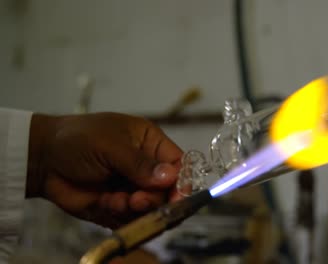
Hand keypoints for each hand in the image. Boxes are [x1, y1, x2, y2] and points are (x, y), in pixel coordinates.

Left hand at [27, 112, 183, 227]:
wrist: (41, 159)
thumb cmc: (76, 140)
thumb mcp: (109, 145)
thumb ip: (139, 163)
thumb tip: (171, 177)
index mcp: (149, 143)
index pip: (178, 163)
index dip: (181, 182)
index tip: (176, 198)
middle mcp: (146, 167)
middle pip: (168, 191)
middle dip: (154, 199)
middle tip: (136, 200)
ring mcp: (132, 188)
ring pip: (151, 209)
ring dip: (136, 209)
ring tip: (114, 201)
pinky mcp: (119, 207)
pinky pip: (132, 219)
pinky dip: (121, 217)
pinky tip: (105, 204)